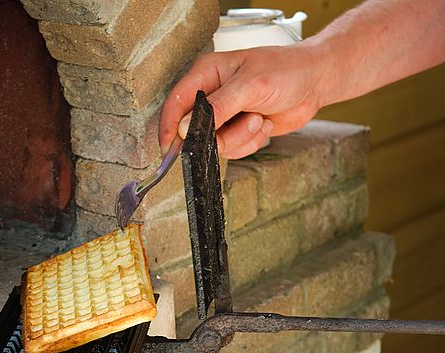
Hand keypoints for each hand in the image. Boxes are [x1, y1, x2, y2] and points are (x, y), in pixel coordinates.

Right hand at [159, 43, 326, 158]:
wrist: (316, 81)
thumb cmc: (287, 70)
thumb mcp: (251, 85)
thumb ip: (218, 107)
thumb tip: (186, 128)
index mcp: (206, 74)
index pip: (176, 103)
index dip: (169, 127)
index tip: (170, 148)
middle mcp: (211, 95)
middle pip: (194, 130)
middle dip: (221, 134)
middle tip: (245, 119)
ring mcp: (223, 115)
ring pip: (215, 144)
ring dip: (241, 137)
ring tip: (259, 117)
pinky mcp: (236, 130)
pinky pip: (232, 149)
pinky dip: (251, 142)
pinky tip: (264, 123)